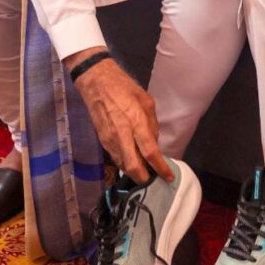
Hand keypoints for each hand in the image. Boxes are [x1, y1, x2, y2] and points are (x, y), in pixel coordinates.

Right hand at [65, 48, 172, 184]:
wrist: (96, 83)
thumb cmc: (124, 88)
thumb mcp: (146, 101)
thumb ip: (152, 124)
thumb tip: (154, 143)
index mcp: (136, 121)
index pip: (150, 152)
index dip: (160, 167)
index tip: (168, 177)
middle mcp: (122, 134)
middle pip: (134, 166)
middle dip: (145, 178)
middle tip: (155, 180)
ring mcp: (110, 139)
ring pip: (123, 165)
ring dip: (135, 173)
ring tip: (147, 174)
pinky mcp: (103, 141)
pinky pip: (116, 158)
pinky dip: (126, 164)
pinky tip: (134, 163)